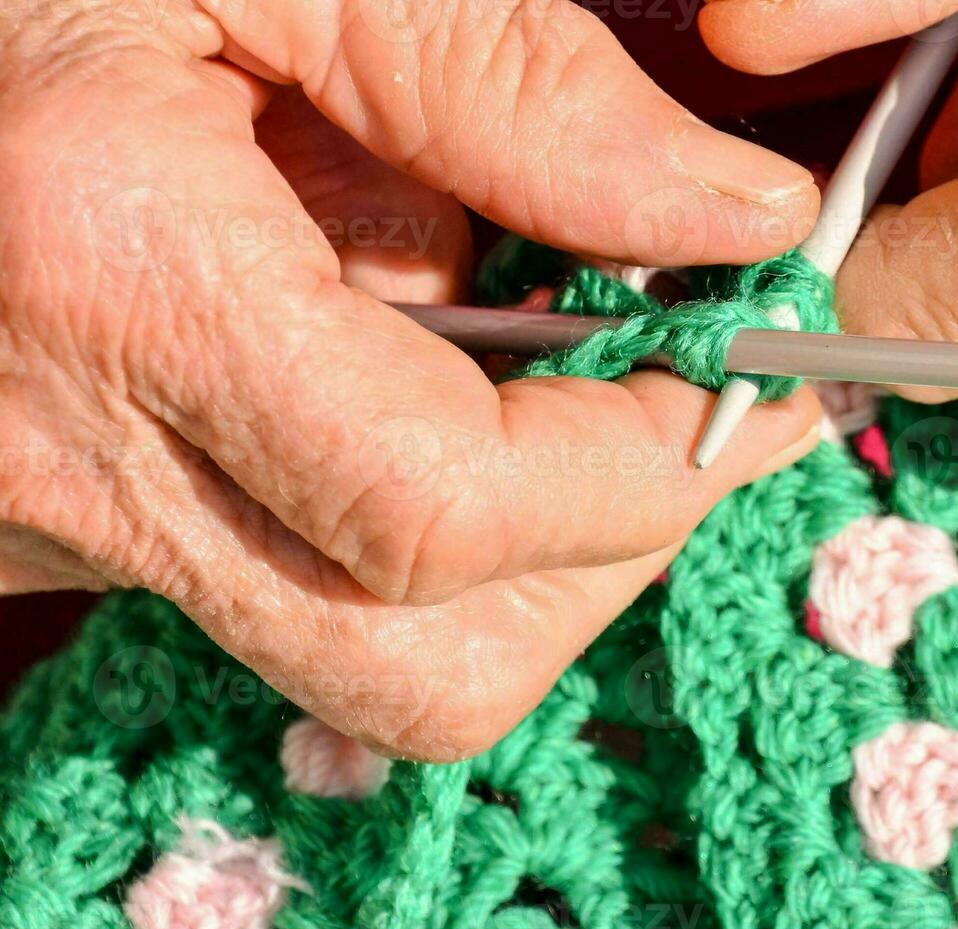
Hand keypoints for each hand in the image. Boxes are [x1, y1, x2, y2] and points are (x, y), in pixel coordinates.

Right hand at [0, 0, 821, 758]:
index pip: (449, 511)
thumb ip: (506, 80)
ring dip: (516, 550)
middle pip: (422, 664)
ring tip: (535, 370)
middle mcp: (66, 452)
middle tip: (672, 409)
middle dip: (597, 554)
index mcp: (119, 273)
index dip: (641, 467)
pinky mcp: (54, 523)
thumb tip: (732, 217)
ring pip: (359, 659)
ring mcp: (49, 515)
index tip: (735, 377)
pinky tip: (394, 367)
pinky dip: (400, 513)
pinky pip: (282, 590)